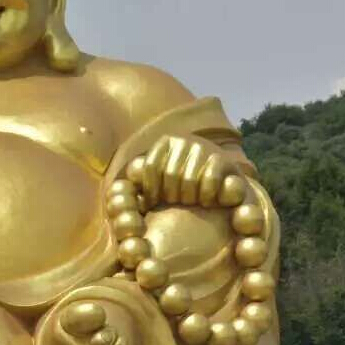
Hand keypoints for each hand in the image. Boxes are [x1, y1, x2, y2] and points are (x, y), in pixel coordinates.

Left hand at [126, 135, 246, 209]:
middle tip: (177, 203)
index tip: (154, 203)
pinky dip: (206, 196)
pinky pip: (209, 181)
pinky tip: (206, 201)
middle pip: (170, 175)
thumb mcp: (161, 176)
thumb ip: (141, 177)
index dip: (150, 190)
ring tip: (191, 202)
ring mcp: (204, 148)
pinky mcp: (223, 158)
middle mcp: (184, 140)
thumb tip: (121, 182)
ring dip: (189, 198)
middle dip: (172, 196)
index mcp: (165, 142)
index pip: (150, 167)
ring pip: (189, 180)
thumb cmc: (183, 182)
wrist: (222, 180)